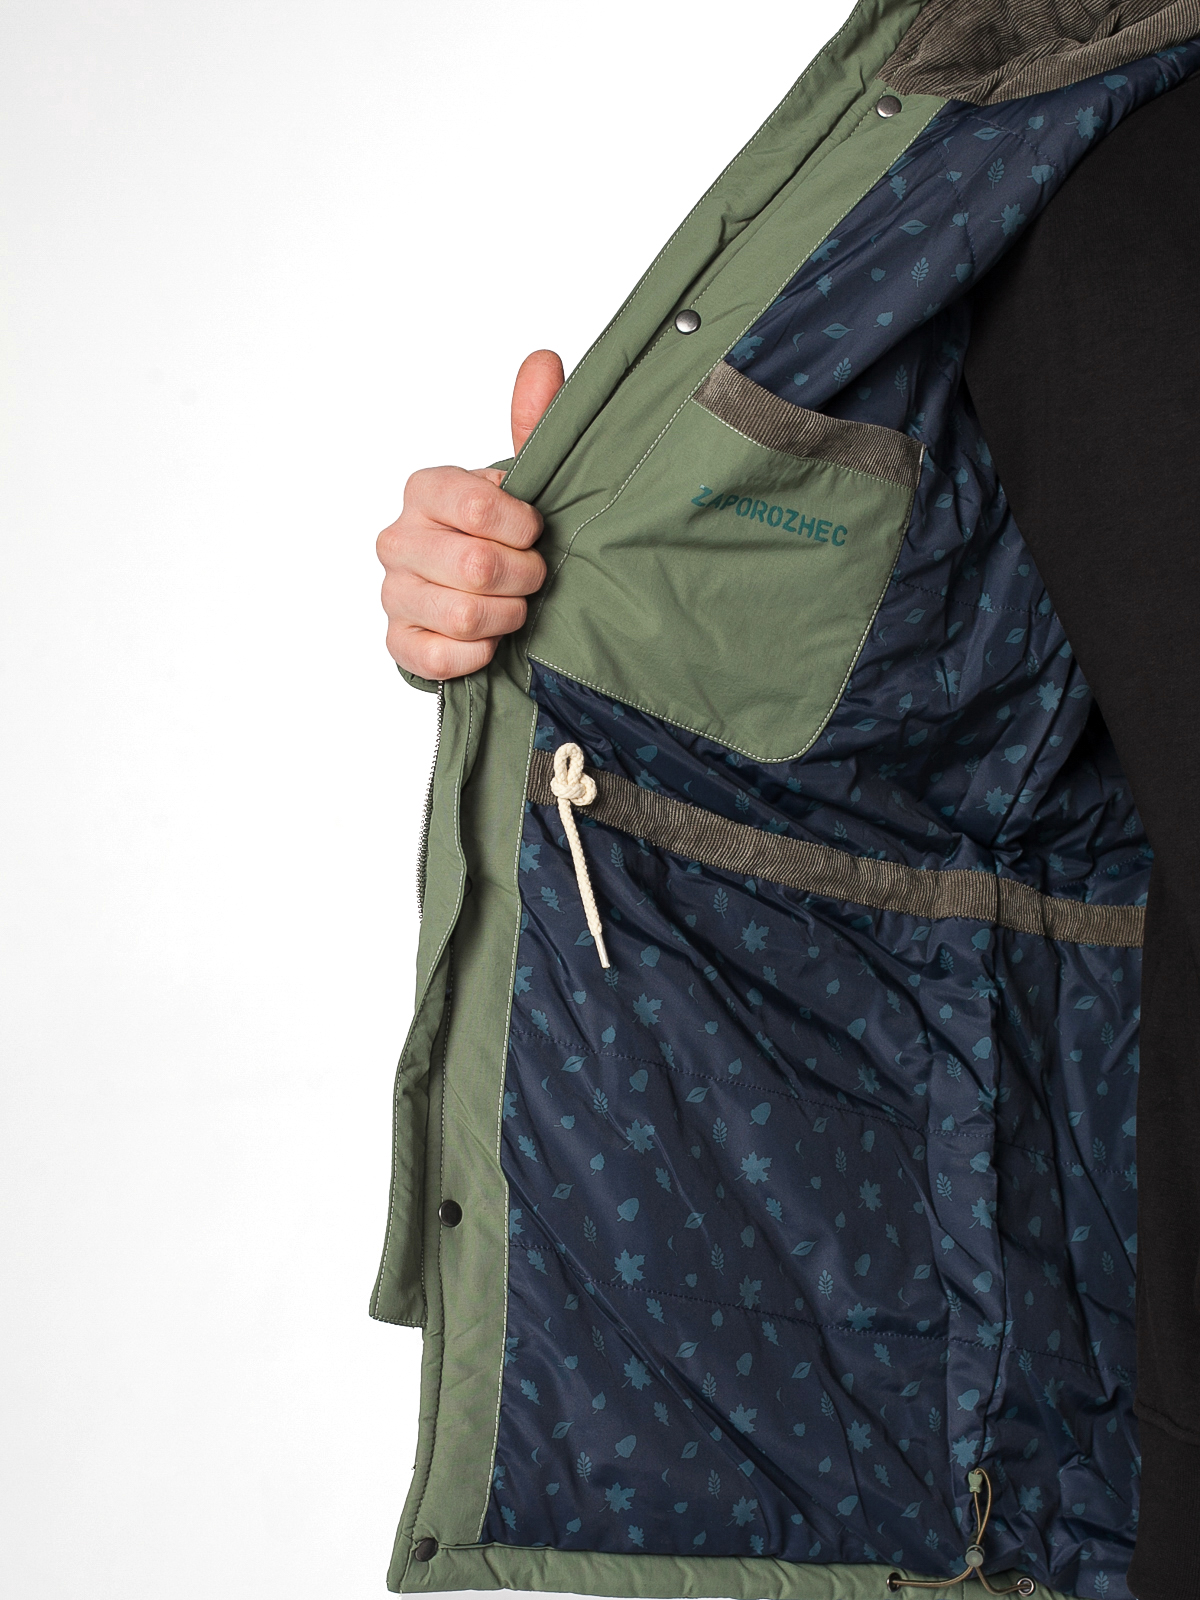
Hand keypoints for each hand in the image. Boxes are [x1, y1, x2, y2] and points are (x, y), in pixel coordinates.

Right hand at [377, 349, 564, 679]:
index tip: (535, 531)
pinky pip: (440, 657)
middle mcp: (397, 539)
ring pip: (462, 615)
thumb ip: (536, 422)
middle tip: (534, 576)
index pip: (476, 508)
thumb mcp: (527, 480)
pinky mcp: (398, 643)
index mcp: (425, 490)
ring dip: (506, 616)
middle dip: (523, 577)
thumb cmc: (507, 534)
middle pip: (476, 567)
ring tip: (515, 607)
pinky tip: (490, 640)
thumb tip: (543, 361)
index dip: (521, 528)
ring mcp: (393, 593)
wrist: (489, 595)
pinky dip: (478, 653)